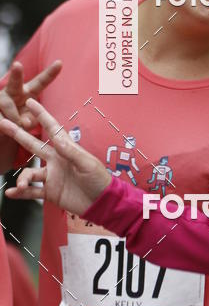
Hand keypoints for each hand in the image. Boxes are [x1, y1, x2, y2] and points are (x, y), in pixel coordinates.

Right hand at [0, 60, 61, 130]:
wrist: (3, 128)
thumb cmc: (20, 122)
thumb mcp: (29, 121)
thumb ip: (31, 121)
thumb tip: (24, 123)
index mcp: (29, 92)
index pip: (41, 82)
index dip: (50, 73)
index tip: (60, 62)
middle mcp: (14, 91)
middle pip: (15, 82)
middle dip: (16, 73)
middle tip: (17, 65)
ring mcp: (1, 97)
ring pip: (7, 104)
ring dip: (13, 118)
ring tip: (17, 125)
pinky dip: (4, 124)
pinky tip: (5, 126)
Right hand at [0, 98, 111, 215]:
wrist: (101, 203)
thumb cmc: (99, 180)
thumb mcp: (87, 163)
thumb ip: (71, 151)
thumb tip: (57, 138)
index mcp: (66, 150)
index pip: (52, 129)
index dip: (41, 115)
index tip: (30, 102)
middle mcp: (56, 160)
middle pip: (33, 145)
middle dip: (18, 135)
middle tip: (3, 124)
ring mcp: (51, 176)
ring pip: (30, 174)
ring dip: (22, 178)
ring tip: (20, 184)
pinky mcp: (50, 192)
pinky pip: (32, 192)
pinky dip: (21, 193)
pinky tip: (11, 193)